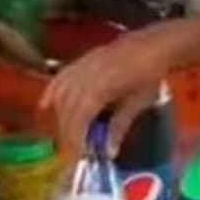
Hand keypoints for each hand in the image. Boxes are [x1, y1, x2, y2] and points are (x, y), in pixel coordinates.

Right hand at [42, 24, 182, 154]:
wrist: (154, 45)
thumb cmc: (149, 74)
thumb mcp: (138, 102)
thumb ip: (119, 126)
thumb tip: (109, 152)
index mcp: (101, 86)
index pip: (80, 116)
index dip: (76, 137)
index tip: (79, 154)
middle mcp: (86, 75)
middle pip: (67, 108)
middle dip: (68, 132)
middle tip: (74, 150)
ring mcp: (81, 65)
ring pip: (60, 94)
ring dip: (60, 117)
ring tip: (68, 133)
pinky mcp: (81, 61)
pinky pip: (59, 78)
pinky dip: (51, 93)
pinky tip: (46, 106)